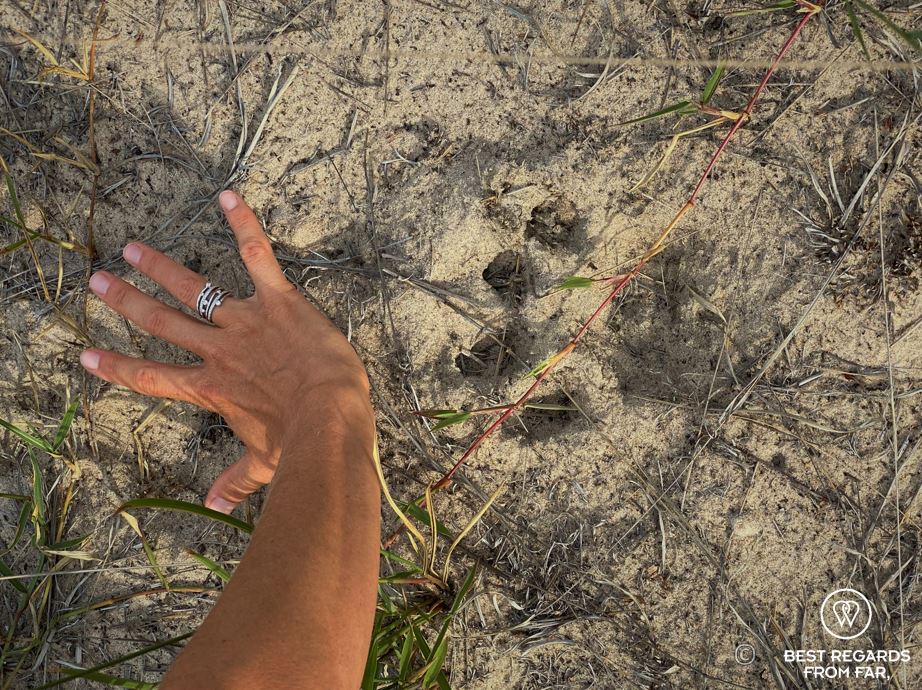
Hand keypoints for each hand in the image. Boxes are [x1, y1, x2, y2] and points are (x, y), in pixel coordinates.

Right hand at [81, 190, 369, 512]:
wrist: (331, 415)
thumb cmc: (300, 443)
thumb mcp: (264, 464)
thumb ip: (236, 482)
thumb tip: (219, 508)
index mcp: (211, 388)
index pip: (152, 377)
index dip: (118, 368)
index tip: (87, 356)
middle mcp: (218, 350)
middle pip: (161, 324)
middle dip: (126, 303)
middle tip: (98, 283)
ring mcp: (244, 321)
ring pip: (192, 289)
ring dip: (161, 268)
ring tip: (132, 248)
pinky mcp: (277, 300)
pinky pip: (256, 256)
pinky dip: (243, 224)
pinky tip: (228, 194)